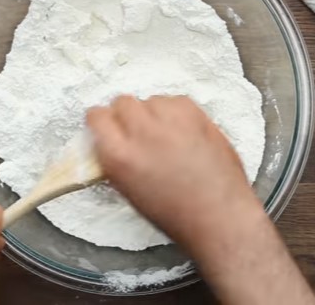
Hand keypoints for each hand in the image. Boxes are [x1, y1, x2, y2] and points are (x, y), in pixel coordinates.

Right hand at [86, 95, 256, 246]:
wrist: (218, 215)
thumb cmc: (172, 213)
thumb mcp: (128, 189)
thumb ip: (116, 157)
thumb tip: (112, 138)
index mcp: (118, 155)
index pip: (96, 116)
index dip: (102, 121)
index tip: (109, 126)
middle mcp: (141, 131)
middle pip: (122, 101)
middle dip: (127, 114)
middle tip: (139, 130)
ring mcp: (170, 119)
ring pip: (150, 99)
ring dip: (153, 112)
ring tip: (166, 133)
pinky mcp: (195, 113)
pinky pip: (175, 100)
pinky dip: (176, 112)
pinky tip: (183, 131)